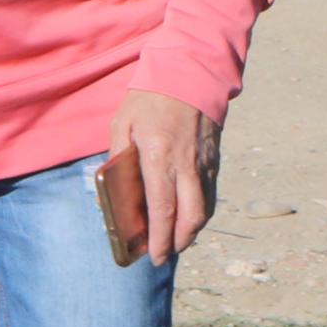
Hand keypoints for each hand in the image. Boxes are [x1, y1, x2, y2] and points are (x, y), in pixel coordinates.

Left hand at [106, 91, 220, 262]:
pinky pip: (211, 192)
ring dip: (192, 230)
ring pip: (205, 208)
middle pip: (191, 217)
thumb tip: (113, 189)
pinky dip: (201, 210)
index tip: (154, 256)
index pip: (163, 208)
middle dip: (179, 242)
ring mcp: (204, 161)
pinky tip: (189, 214)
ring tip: (176, 239)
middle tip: (166, 254)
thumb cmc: (149, 97)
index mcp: (159, 156)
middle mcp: (186, 163)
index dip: (160, 238)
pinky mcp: (214, 156)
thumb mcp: (122, 123)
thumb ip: (117, 157)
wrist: (189, 70)